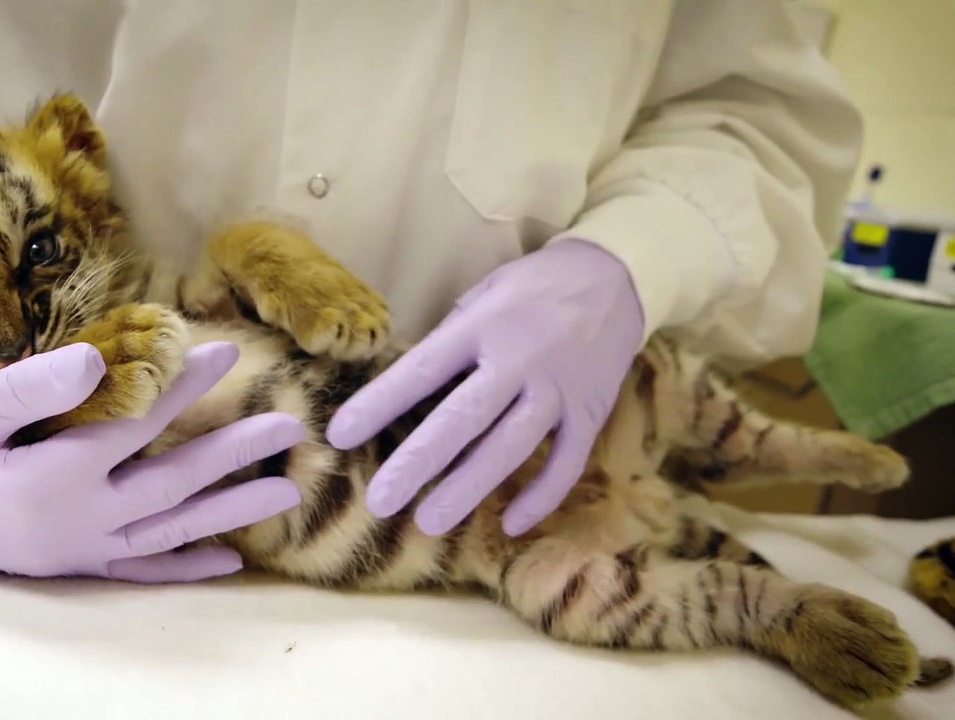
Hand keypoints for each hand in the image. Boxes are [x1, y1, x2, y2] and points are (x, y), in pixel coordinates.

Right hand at [0, 342, 303, 581]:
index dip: (185, 385)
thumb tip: (98, 358)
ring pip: (172, 529)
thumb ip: (34, 387)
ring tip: (286, 493)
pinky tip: (229, 562)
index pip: (138, 424)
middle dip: (234, 452)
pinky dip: (185, 566)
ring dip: (230, 510)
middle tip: (290, 428)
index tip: (227, 353)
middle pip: (174, 482)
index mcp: (54, 478)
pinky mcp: (73, 563)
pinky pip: (141, 570)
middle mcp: (79, 521)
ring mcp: (80, 549)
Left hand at [326, 239, 642, 536]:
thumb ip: (450, 342)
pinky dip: (541, 496)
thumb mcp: (483, 297)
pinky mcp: (590, 411)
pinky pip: (566, 463)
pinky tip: (510, 522)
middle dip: (419, 462)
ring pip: (511, 447)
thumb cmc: (531, 290)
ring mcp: (559, 388)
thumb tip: (406, 391)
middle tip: (381, 500)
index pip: (422, 370)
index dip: (379, 404)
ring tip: (428, 522)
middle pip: (464, 418)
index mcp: (482, 326)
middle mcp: (520, 359)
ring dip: (469, 488)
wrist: (614, 278)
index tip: (340, 435)